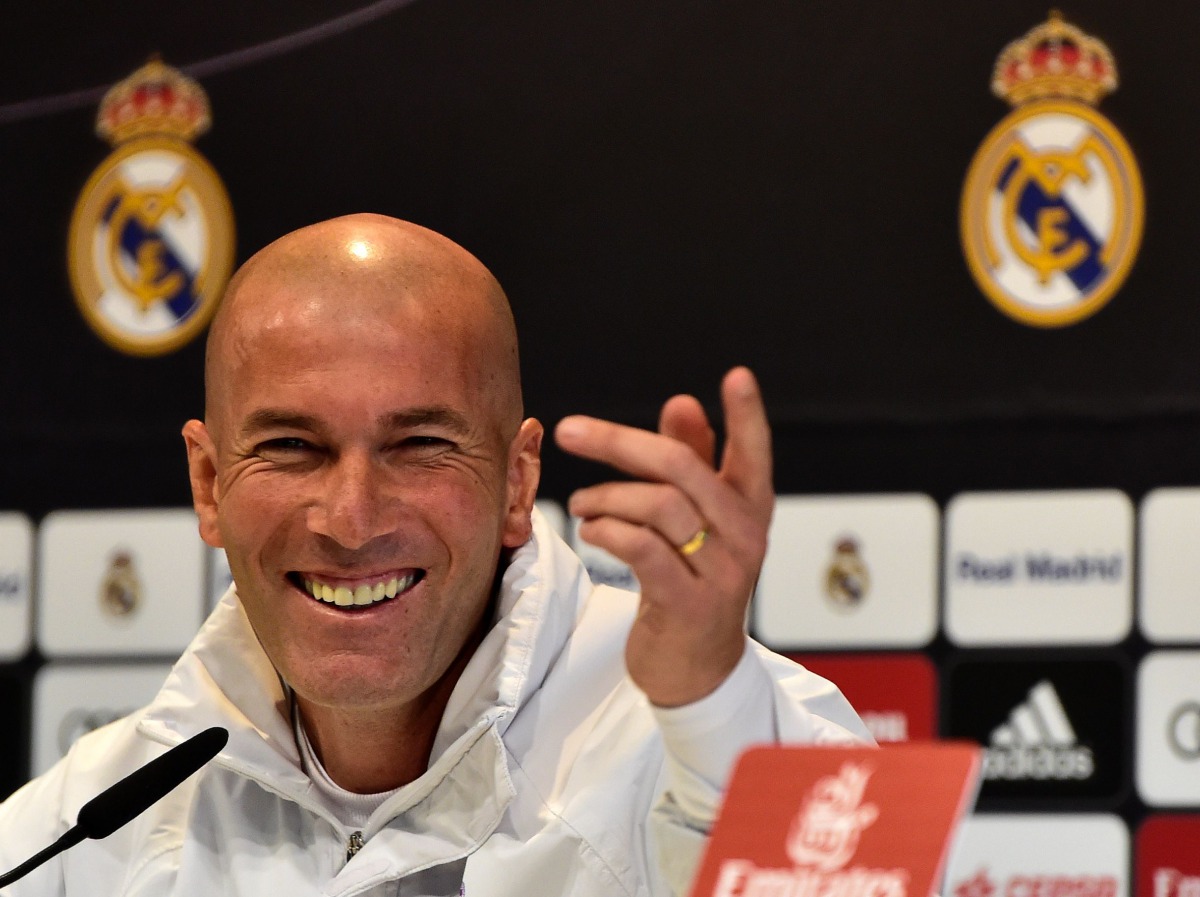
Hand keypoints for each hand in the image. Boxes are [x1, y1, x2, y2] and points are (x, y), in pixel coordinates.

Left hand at [553, 367, 773, 706]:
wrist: (697, 669)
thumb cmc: (693, 581)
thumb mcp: (699, 521)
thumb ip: (694, 462)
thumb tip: (682, 403)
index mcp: (749, 507)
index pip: (754, 452)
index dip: (747, 414)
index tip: (737, 375)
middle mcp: (744, 535)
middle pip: (682, 468)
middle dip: (619, 442)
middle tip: (570, 429)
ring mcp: (721, 571)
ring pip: (657, 506)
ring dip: (604, 497)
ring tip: (580, 505)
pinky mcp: (690, 603)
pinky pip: (643, 550)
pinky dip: (608, 531)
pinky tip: (589, 530)